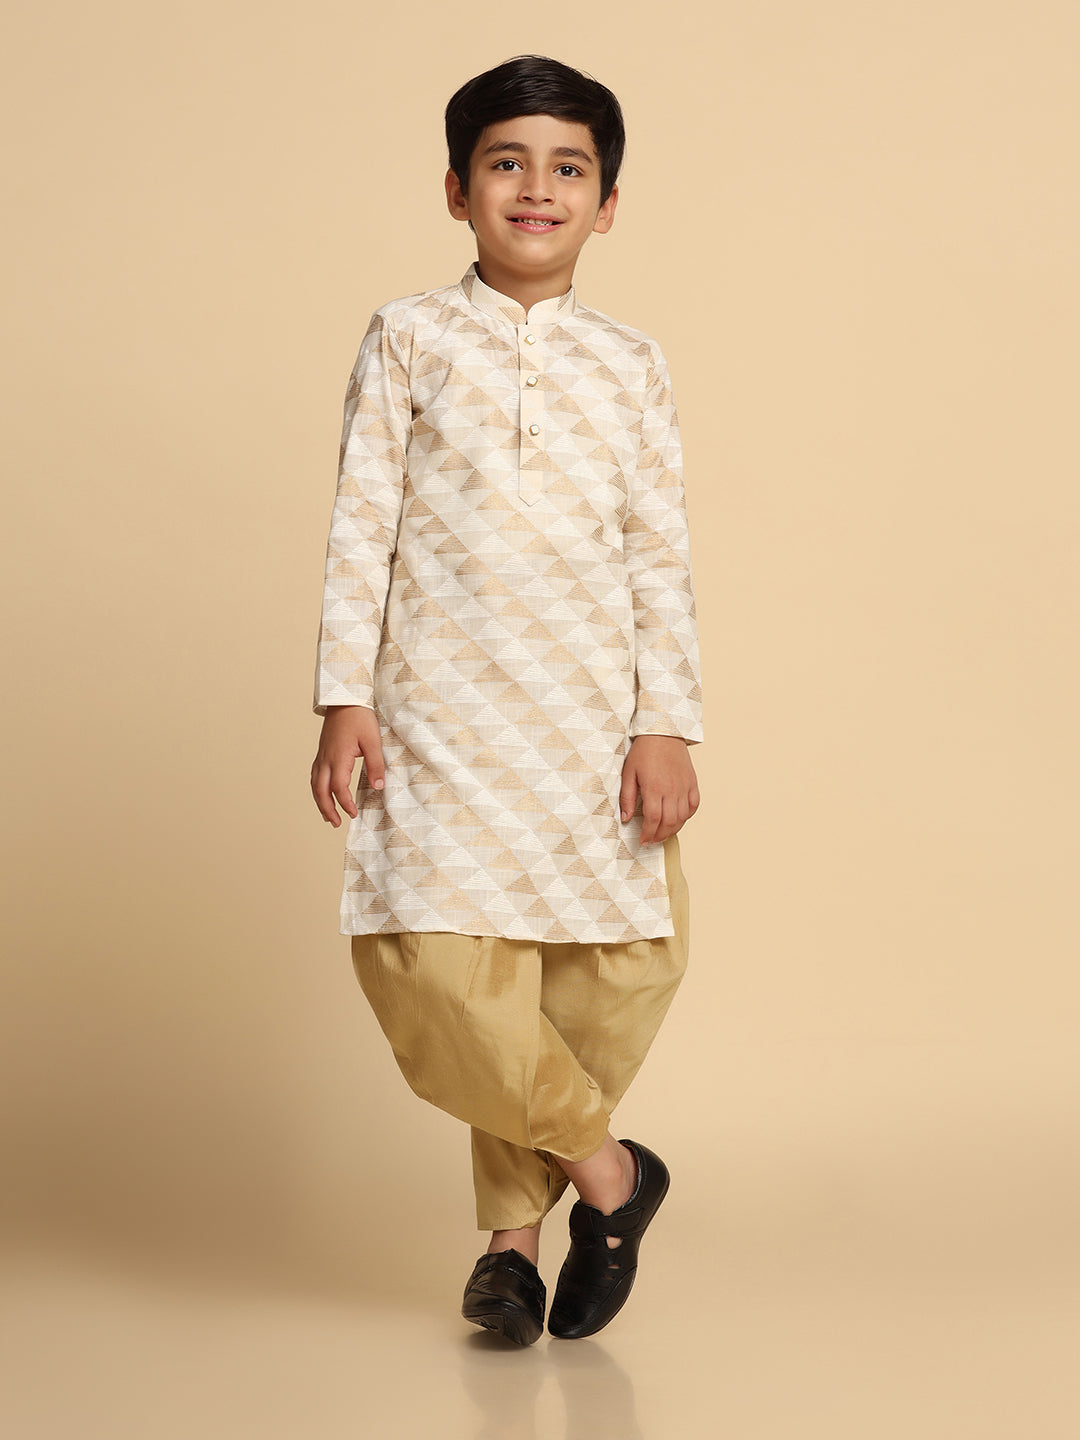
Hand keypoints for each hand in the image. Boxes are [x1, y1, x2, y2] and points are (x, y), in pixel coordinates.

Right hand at [310, 706, 385, 826]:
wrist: (344, 699)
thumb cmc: (360, 718)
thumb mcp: (373, 741)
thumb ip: (376, 764)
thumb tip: (378, 786)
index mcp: (338, 758)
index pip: (338, 788)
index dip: (345, 804)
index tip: (354, 814)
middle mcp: (326, 759)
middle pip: (320, 790)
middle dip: (327, 809)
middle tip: (336, 824)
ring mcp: (321, 755)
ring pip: (314, 784)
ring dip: (319, 802)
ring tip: (328, 816)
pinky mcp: (321, 752)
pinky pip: (314, 775)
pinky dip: (317, 789)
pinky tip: (322, 794)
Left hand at [619, 735, 699, 844]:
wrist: (663, 732)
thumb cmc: (644, 751)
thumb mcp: (629, 773)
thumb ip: (627, 797)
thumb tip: (626, 818)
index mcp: (654, 788)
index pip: (653, 819)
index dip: (648, 834)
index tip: (643, 841)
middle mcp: (672, 790)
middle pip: (669, 822)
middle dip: (659, 836)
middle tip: (651, 841)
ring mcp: (684, 786)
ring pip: (683, 817)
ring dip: (673, 830)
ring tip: (663, 834)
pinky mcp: (692, 782)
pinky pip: (694, 805)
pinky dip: (687, 816)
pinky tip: (679, 819)